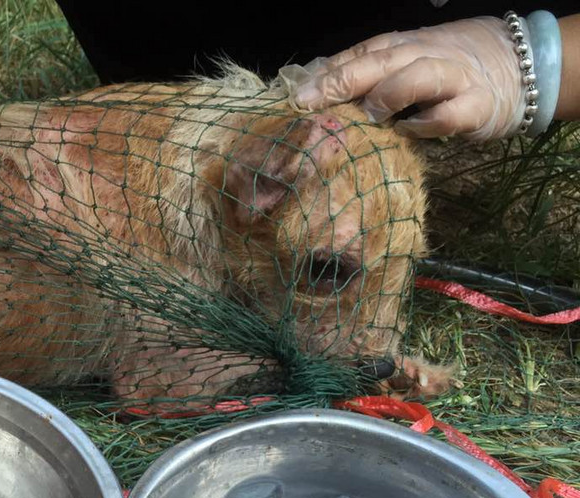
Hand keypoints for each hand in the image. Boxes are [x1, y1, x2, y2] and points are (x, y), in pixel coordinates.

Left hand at [286, 17, 523, 139]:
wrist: (525, 64)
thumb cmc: (451, 68)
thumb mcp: (407, 61)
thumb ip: (367, 74)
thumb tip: (314, 88)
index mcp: (400, 46)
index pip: (357, 54)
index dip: (324, 74)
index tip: (293, 96)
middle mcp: (423, 54)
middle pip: (378, 61)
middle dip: (340, 81)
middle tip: (307, 103)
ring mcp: (452, 78)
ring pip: (414, 77)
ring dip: (385, 96)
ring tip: (363, 117)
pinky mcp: (477, 105)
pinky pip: (448, 114)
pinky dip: (426, 123)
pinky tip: (409, 131)